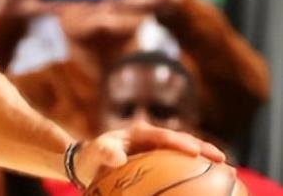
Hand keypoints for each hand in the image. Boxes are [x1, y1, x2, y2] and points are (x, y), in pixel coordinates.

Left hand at [73, 124, 224, 186]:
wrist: (89, 163)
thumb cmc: (92, 157)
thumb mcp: (95, 153)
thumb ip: (104, 151)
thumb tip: (117, 157)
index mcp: (139, 132)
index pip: (163, 136)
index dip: (180, 142)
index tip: (195, 152)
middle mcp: (152, 138)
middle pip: (182, 141)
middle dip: (202, 148)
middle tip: (221, 160)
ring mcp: (158, 150)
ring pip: (186, 152)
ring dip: (205, 159)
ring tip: (227, 170)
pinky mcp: (160, 161)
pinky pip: (180, 165)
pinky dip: (196, 171)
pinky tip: (211, 182)